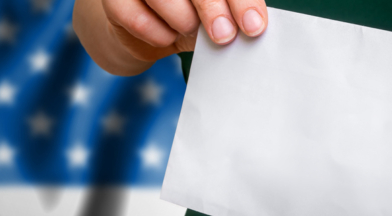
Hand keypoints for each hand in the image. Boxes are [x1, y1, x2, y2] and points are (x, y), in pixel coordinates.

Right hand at [102, 0, 267, 61]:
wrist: (142, 24)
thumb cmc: (186, 11)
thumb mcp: (213, 10)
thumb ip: (230, 10)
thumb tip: (251, 24)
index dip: (242, 1)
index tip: (254, 26)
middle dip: (213, 10)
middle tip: (224, 36)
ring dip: (183, 22)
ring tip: (188, 29)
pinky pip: (138, 19)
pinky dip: (159, 34)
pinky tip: (165, 34)